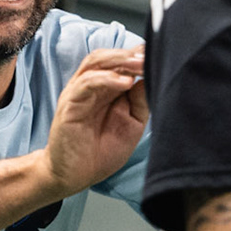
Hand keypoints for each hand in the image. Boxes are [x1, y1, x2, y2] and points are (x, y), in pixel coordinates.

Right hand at [39, 47, 146, 196]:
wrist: (74, 176)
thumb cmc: (101, 151)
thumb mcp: (132, 124)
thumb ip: (141, 101)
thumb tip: (151, 77)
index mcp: (107, 88)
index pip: (122, 62)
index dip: (139, 55)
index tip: (160, 54)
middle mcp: (92, 85)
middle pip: (109, 56)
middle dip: (131, 54)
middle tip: (151, 56)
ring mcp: (79, 92)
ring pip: (96, 62)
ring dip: (120, 61)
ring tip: (140, 65)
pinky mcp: (70, 104)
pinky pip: (86, 83)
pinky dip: (105, 79)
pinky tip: (124, 82)